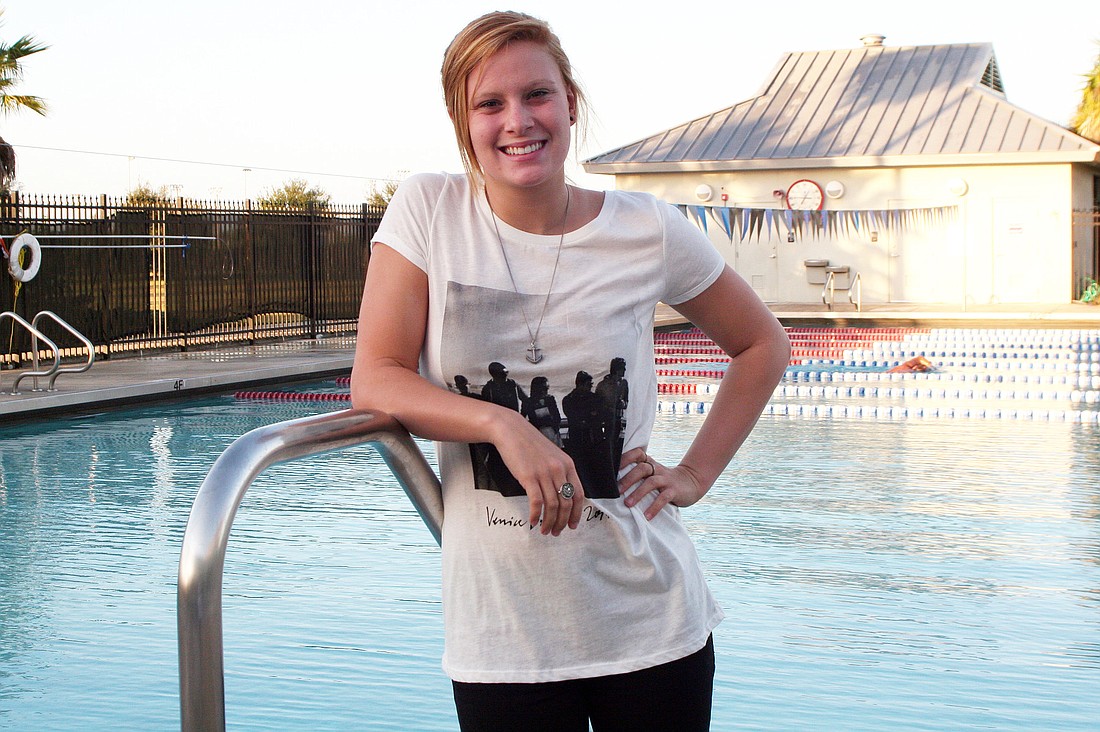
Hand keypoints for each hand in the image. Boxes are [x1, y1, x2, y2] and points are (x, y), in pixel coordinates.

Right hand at [492, 411, 584, 535]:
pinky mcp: (528, 477)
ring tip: (545, 530)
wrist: (510, 430)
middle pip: (566, 503)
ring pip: (552, 506)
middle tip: (557, 532)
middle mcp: (559, 469)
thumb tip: (562, 494)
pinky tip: (533, 521)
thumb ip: (560, 472)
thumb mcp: (552, 455)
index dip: (576, 513)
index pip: (578, 494)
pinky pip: (536, 502)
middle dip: (562, 522)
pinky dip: (536, 515)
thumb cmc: (529, 443)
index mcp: (567, 464)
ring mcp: (544, 473)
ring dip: (549, 522)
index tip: (572, 524)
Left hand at [619, 447, 706, 520]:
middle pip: (642, 468)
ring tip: (628, 504)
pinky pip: (663, 498)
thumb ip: (638, 474)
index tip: (612, 468)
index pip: (637, 454)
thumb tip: (614, 485)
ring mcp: (666, 479)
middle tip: (617, 491)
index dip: (625, 458)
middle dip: (628, 479)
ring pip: (651, 482)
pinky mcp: (674, 490)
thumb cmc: (664, 480)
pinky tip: (647, 516)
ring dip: (638, 493)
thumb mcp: (652, 473)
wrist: (691, 482)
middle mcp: (657, 469)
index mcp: (650, 463)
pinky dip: (654, 507)